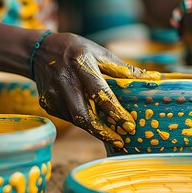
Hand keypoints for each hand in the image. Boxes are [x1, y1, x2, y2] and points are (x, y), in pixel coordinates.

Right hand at [32, 32, 160, 147]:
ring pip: (75, 120)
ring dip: (93, 129)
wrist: (39, 51)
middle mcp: (64, 80)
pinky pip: (67, 118)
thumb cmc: (76, 50)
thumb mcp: (99, 52)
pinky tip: (90, 119)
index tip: (130, 125)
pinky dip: (81, 121)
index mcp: (81, 63)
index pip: (99, 92)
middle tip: (119, 141)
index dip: (115, 111)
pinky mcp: (46, 103)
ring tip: (110, 135)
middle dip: (102, 132)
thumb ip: (123, 69)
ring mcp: (52, 93)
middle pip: (83, 114)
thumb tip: (153, 78)